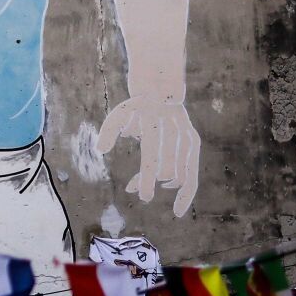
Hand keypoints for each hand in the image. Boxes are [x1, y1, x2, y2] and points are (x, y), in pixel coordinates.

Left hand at [97, 94, 199, 216]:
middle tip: (132, 187)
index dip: (148, 177)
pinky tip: (175, 205)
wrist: (161, 91)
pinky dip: (186, 192)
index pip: (152, 155)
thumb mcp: (118, 114)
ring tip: (145, 187)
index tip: (144, 197)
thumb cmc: (134, 108)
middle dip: (149, 181)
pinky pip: (193, 172)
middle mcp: (174, 130)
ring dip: (163, 185)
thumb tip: (100, 149)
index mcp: (154, 122)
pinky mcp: (194, 142)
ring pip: (181, 173)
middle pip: (165, 167)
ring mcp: (187, 136)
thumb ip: (108, 131)